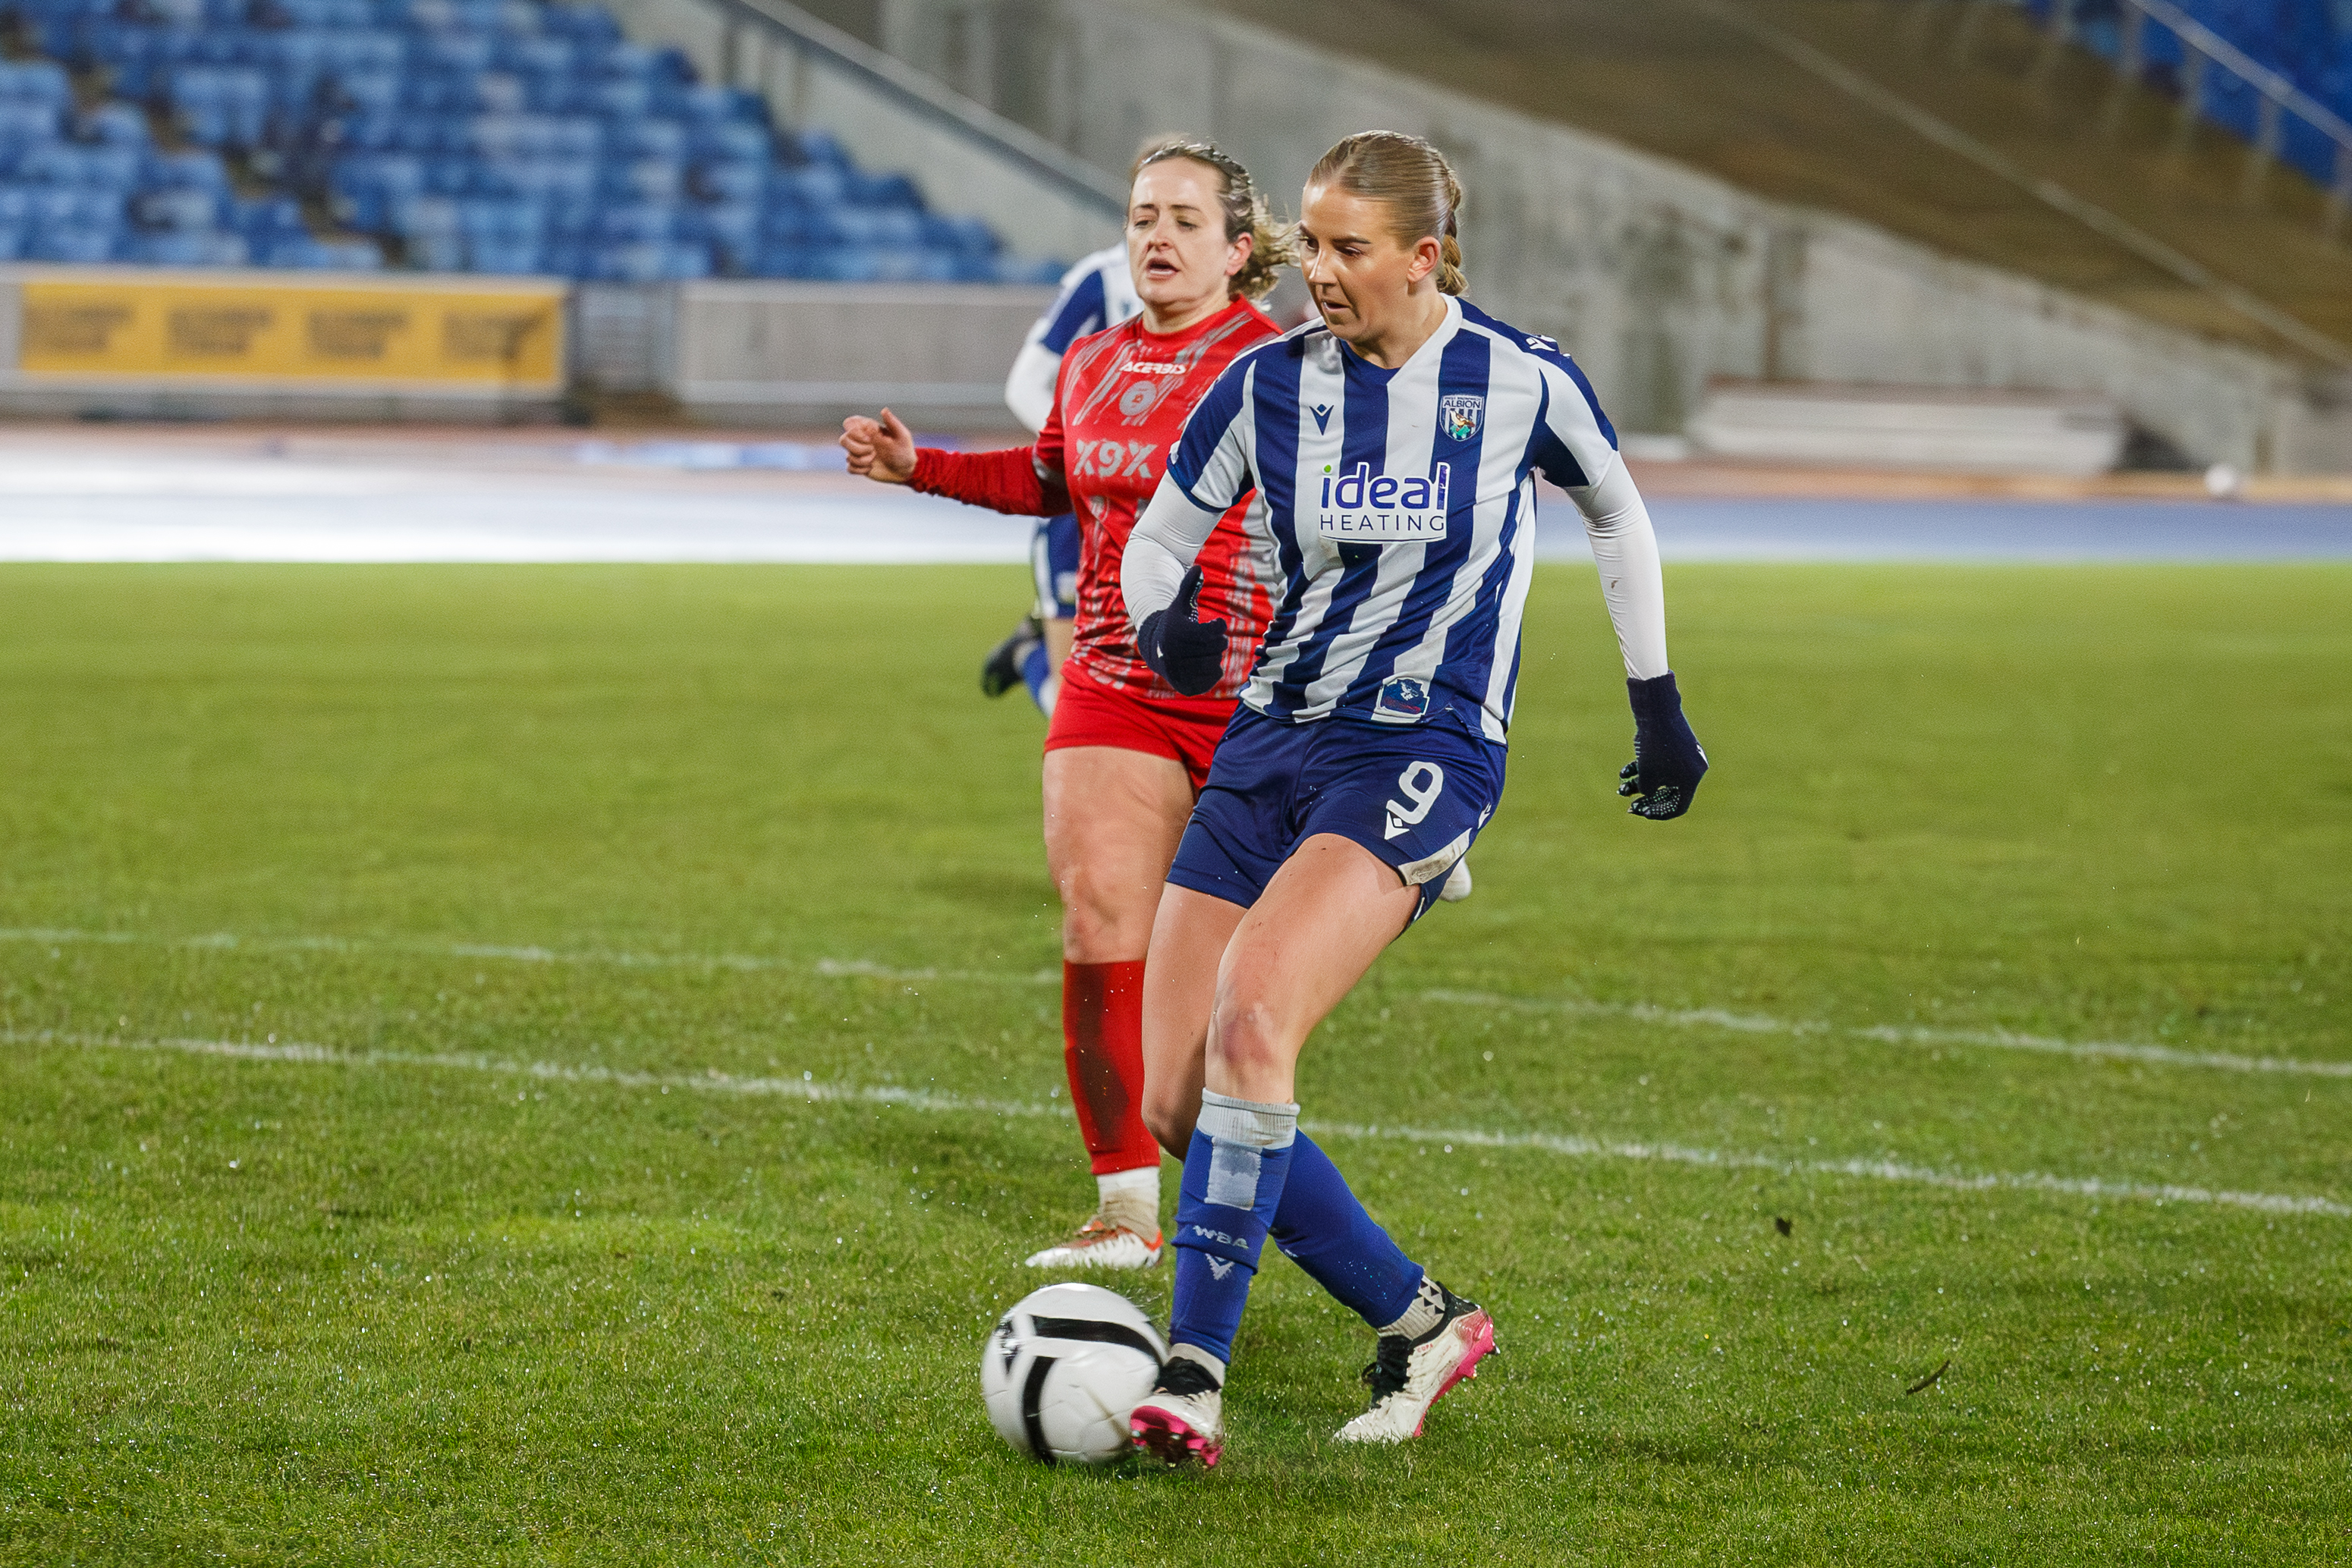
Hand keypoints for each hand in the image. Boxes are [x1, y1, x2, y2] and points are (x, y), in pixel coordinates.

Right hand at [839, 407, 915, 483]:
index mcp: (868, 429)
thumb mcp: (902, 436)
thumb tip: (884, 410)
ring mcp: (858, 453)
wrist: (905, 470)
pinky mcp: (858, 466)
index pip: (848, 423)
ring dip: (862, 460)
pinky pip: (849, 468)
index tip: (869, 439)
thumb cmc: (905, 450)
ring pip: (847, 456)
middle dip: (857, 448)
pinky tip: (870, 468)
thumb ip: (892, 423)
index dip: (853, 431)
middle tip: (873, 451)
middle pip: (843, 440)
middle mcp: (860, 439)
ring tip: (874, 460)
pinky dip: (860, 470)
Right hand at [1135, 564, 1228, 695]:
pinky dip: (1213, 671)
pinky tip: (1201, 664)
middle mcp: (1176, 654)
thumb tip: (1198, 567)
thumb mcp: (1179, 605)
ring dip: (1214, 656)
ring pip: (1217, 662)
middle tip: (1208, 640)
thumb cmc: (1174, 624)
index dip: (1218, 626)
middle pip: (1219, 647)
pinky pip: (1214, 677)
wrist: (1156, 651)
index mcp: (1178, 633)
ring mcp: (1180, 672)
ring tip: (1202, 652)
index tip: (1214, 625)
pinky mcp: (1186, 686)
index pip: (1216, 630)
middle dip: (1218, 642)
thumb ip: (1188, 586)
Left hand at [1618, 672, 1706, 819]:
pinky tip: (1625, 772)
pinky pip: (1663, 763)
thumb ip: (1649, 790)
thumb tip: (1648, 794)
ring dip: (1642, 783)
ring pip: (1663, 776)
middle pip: (1670, 792)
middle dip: (1648, 798)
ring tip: (1621, 785)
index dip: (1659, 813)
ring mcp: (1687, 756)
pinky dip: (1645, 768)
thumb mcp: (1647, 774)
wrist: (1658, 711)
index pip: (1679, 807)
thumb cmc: (1653, 746)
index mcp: (1692, 779)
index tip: (1642, 813)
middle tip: (1630, 805)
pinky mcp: (1678, 744)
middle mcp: (1694, 769)